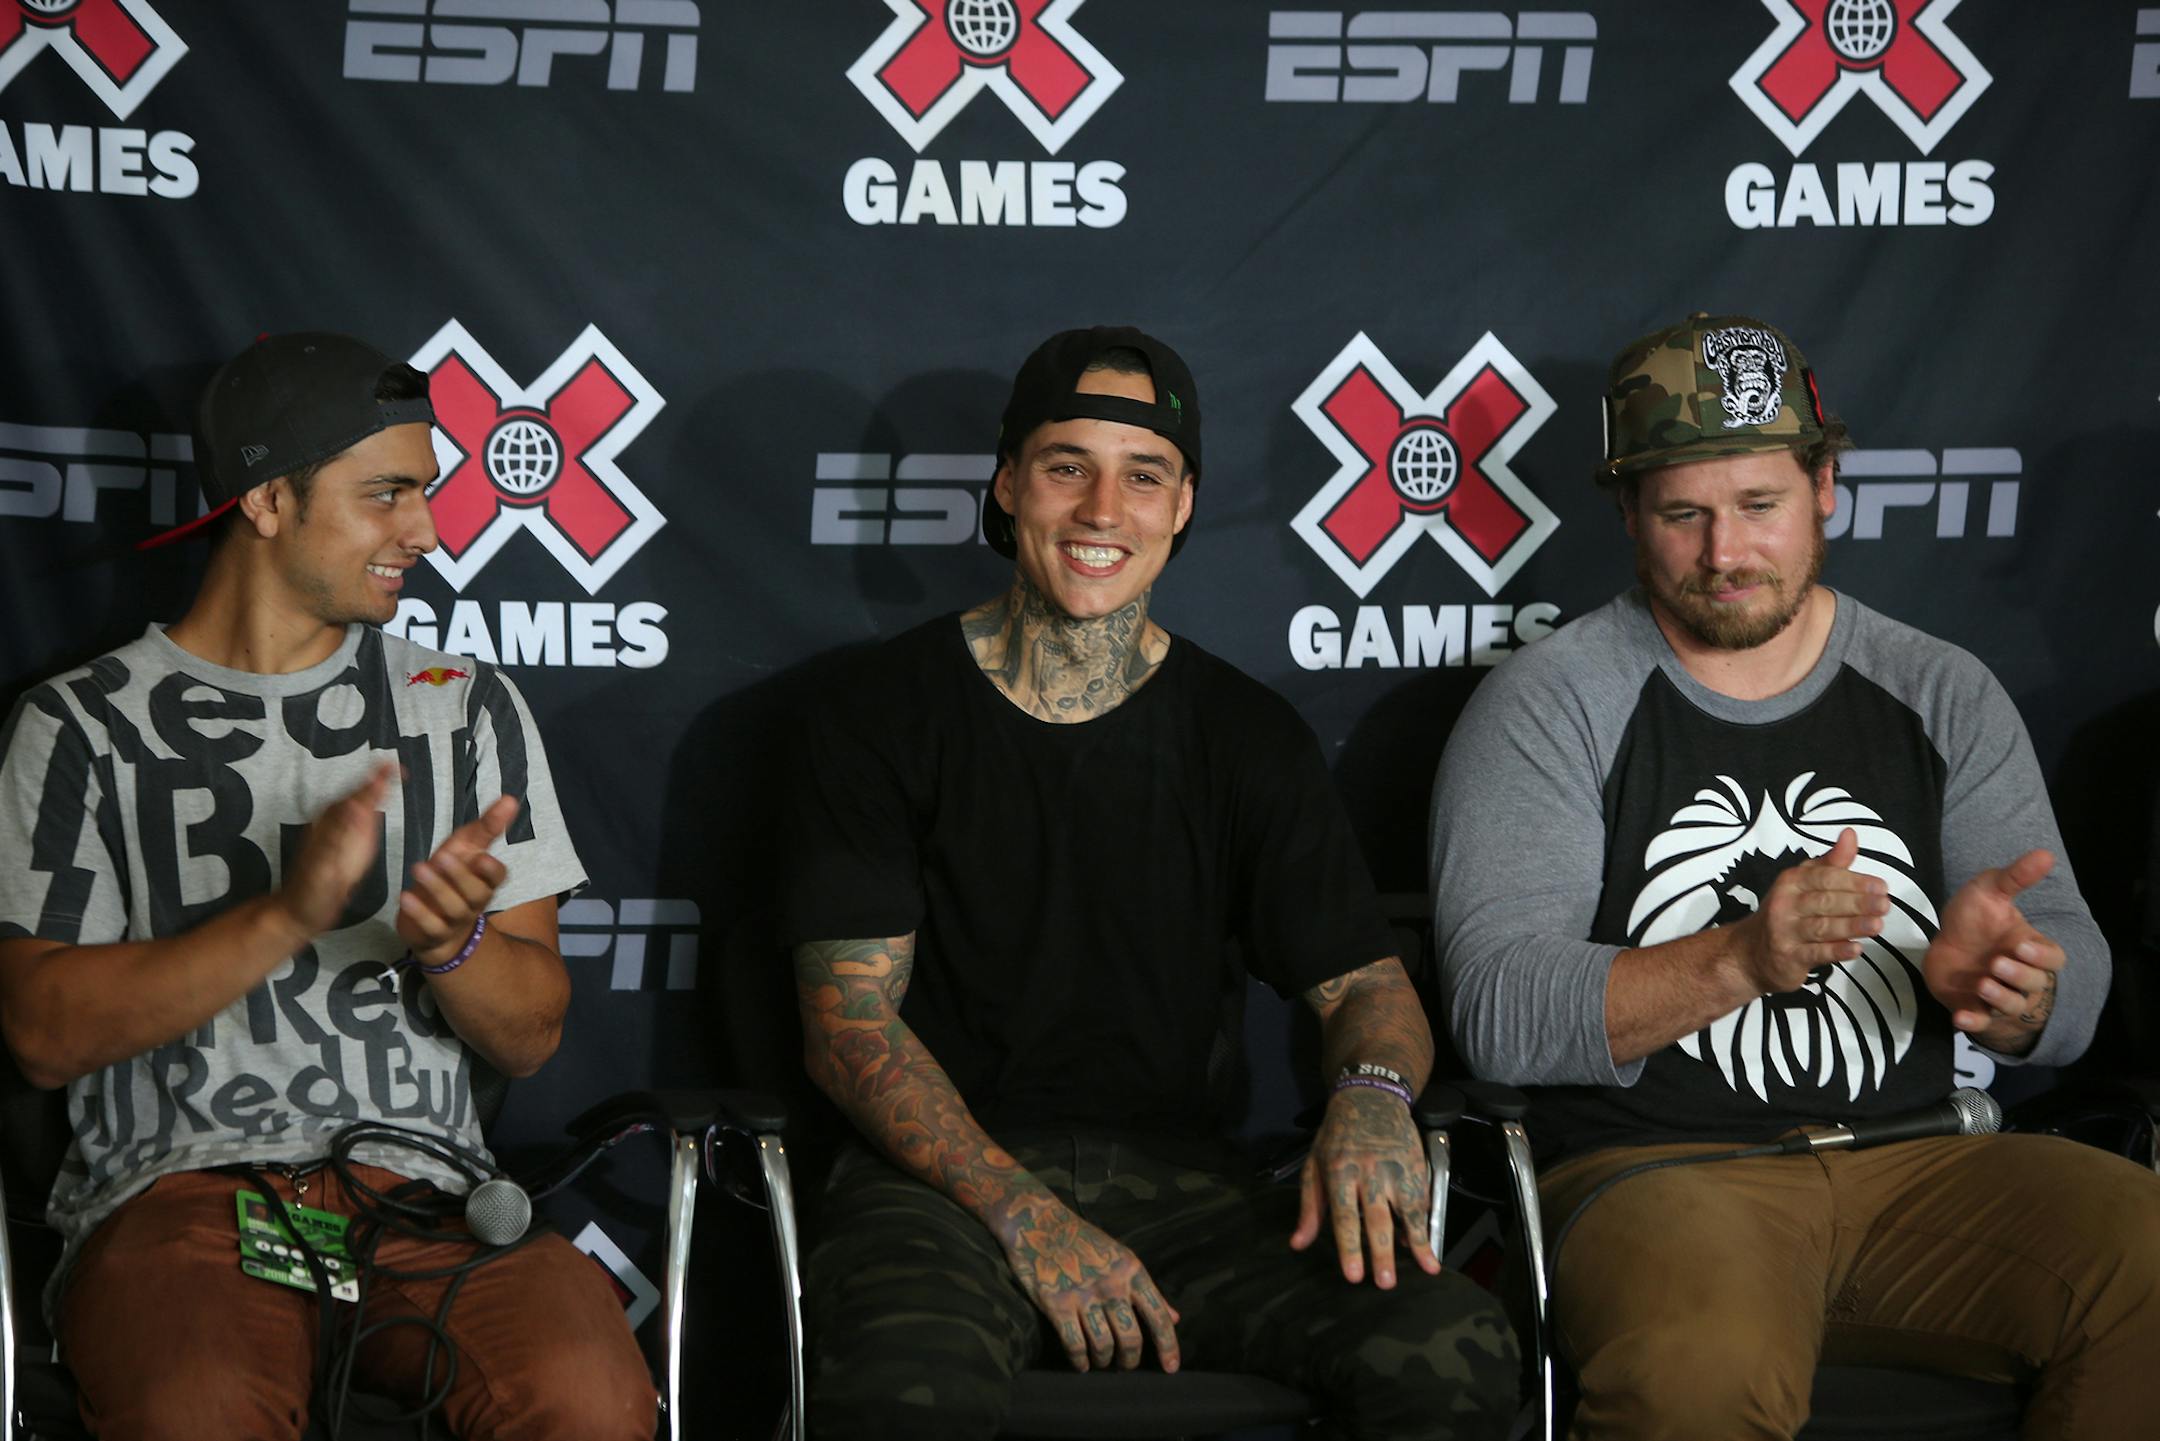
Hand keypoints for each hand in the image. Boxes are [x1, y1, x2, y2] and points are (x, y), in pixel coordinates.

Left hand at [274, 763, 394, 938]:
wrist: (297, 913)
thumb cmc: (311, 895)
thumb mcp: (325, 868)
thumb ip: (338, 837)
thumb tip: (354, 804)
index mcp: (332, 827)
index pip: (358, 796)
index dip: (376, 780)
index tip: (394, 767)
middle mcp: (333, 826)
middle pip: (356, 796)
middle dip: (375, 779)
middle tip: (396, 767)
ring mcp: (335, 834)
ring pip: (355, 805)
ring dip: (371, 790)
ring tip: (388, 777)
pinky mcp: (338, 845)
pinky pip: (353, 819)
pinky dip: (367, 807)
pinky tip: (372, 808)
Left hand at [397, 794, 517, 966]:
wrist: (436, 925)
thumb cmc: (452, 878)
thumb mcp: (466, 849)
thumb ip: (487, 826)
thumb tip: (510, 799)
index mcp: (484, 880)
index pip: (497, 877)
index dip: (491, 870)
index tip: (483, 858)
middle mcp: (475, 901)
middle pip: (476, 893)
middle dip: (460, 875)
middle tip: (442, 856)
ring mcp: (455, 919)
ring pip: (453, 907)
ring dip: (437, 888)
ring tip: (418, 868)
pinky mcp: (434, 933)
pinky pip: (431, 925)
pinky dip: (419, 912)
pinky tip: (406, 896)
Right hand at [994, 1196, 1180, 1372]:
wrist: (1038, 1222)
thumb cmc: (1083, 1240)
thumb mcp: (1122, 1258)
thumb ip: (1148, 1291)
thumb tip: (1176, 1318)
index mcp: (1132, 1271)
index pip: (1158, 1316)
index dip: (1168, 1346)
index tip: (1171, 1368)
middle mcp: (1112, 1286)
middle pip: (1131, 1339)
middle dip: (1129, 1360)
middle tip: (1124, 1365)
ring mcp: (1083, 1296)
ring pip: (1103, 1346)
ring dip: (1104, 1361)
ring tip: (1101, 1361)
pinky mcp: (1057, 1305)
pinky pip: (1074, 1345)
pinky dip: (1080, 1361)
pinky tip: (1081, 1363)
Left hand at [1289, 1085, 1438, 1288]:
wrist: (1371, 1097)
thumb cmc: (1337, 1136)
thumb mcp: (1314, 1164)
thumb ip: (1309, 1206)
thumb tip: (1298, 1243)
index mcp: (1339, 1172)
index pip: (1343, 1215)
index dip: (1349, 1246)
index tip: (1353, 1276)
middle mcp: (1369, 1172)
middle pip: (1376, 1218)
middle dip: (1381, 1252)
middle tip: (1385, 1283)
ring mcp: (1396, 1169)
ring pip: (1407, 1210)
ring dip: (1416, 1241)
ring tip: (1425, 1268)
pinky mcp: (1416, 1167)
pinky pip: (1423, 1200)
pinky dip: (1426, 1224)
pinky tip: (1427, 1246)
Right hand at [1731, 828, 1888, 993]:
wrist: (1752, 952)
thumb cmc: (1787, 913)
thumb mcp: (1804, 883)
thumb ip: (1832, 862)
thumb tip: (1850, 834)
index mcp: (1791, 882)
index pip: (1824, 877)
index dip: (1854, 881)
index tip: (1880, 886)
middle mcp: (1785, 904)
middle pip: (1825, 901)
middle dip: (1857, 903)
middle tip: (1884, 905)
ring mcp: (1785, 932)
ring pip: (1822, 927)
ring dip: (1851, 926)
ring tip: (1877, 925)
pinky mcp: (1789, 957)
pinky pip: (1816, 953)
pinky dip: (1837, 951)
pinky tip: (1856, 949)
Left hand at [1923, 850, 2063, 1052]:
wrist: (1944, 945)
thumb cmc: (1974, 919)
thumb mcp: (1990, 891)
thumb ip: (2016, 877)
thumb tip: (2047, 854)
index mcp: (2029, 948)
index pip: (2052, 959)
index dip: (2041, 955)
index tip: (2021, 944)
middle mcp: (2018, 976)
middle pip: (2033, 985)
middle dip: (2019, 976)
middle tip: (1997, 963)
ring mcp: (1996, 996)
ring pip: (2011, 1006)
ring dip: (2000, 998)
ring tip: (1982, 984)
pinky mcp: (1973, 1009)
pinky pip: (1979, 1023)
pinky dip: (1972, 1023)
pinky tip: (1960, 1018)